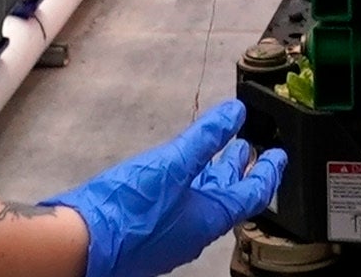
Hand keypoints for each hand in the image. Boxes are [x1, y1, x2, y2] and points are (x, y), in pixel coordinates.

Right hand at [43, 99, 287, 276]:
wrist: (80, 245)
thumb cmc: (126, 213)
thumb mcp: (173, 163)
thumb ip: (206, 137)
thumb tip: (236, 115)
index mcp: (208, 218)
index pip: (252, 195)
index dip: (269, 173)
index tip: (279, 158)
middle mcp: (192, 231)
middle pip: (226, 197)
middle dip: (240, 170)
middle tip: (250, 150)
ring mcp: (169, 233)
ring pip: (201, 200)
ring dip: (214, 175)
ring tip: (219, 154)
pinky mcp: (147, 231)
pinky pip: (179, 205)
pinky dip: (188, 183)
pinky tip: (176, 173)